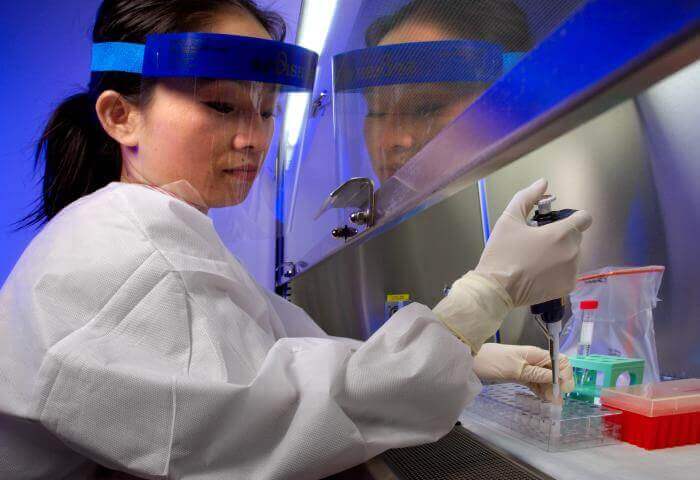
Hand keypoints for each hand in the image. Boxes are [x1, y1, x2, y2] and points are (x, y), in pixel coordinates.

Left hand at [473, 343, 574, 400]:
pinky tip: (544, 399)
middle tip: (556, 401)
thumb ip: (536, 374)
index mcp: (535, 354)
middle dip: (559, 385)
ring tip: (551, 403)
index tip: (563, 390)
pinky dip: (541, 390)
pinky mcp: (520, 375)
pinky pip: (536, 383)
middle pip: (555, 371)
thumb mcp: (515, 369)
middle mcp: (534, 360)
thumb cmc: (492, 362)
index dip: (565, 375)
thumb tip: (558, 378)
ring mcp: (527, 368)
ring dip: (550, 390)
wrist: (470, 360)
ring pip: (546, 379)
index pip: (560, 361)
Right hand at [475, 179, 592, 306]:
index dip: (573, 218)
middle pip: (576, 237)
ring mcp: (572, 271)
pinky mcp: (568, 286)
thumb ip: (527, 197)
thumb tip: (543, 182)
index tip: (556, 224)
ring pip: (573, 255)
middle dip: (561, 237)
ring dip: (560, 254)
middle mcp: (573, 251)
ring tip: (537, 260)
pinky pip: (569, 273)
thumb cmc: (502, 252)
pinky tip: (540, 274)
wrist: (496, 288)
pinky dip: (558, 272)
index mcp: (562, 233)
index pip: (584, 218)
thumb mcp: (509, 219)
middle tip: (537, 243)